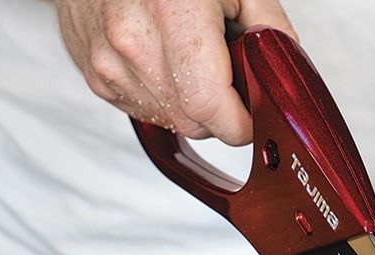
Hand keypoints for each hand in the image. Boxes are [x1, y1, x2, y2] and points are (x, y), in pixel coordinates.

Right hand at [54, 0, 295, 144]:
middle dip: (221, 111)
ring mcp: (107, 62)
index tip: (256, 115)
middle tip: (228, 73)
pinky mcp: (95, 75)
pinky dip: (164, 94)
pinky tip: (166, 60)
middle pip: (194, 122)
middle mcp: (132, 42)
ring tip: (191, 56)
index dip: (243, 122)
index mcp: (172, 13)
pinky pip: (145, 109)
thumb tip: (280, 74)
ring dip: (191, 103)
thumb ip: (269, 30)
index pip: (212, 108)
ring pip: (170, 120)